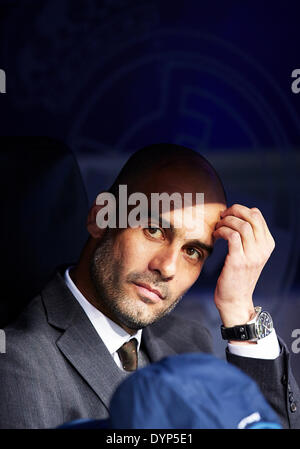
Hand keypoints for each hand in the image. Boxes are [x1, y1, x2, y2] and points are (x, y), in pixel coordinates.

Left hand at [213, 204, 274, 329]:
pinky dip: (222, 231)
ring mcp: (252, 256)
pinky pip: (232, 236)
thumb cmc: (238, 276)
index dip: (240, 210)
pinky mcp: (238, 262)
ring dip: (226, 221)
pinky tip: (216, 235)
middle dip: (233, 210)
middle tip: (221, 216)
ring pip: (242, 225)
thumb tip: (238, 215)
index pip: (258, 215)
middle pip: (251, 216)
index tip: (228, 214)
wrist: (235, 300)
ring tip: (217, 227)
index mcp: (267, 245)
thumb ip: (248, 237)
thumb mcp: (250, 255)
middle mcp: (263, 249)